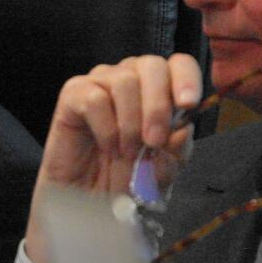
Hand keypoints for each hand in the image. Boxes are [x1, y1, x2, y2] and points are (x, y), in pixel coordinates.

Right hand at [23, 54, 200, 262]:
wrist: (89, 199)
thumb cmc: (127, 176)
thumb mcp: (164, 169)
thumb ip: (177, 149)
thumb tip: (183, 128)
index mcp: (159, 88)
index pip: (179, 63)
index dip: (187, 78)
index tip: (187, 104)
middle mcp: (131, 77)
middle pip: (152, 65)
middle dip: (158, 106)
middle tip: (154, 141)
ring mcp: (101, 81)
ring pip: (124, 80)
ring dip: (131, 123)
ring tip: (127, 152)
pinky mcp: (74, 94)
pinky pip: (95, 98)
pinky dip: (106, 128)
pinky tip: (108, 147)